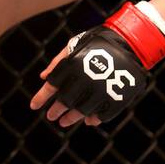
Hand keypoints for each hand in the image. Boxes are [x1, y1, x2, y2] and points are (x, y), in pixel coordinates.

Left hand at [30, 3, 164, 126]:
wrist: (130, 41)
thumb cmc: (98, 42)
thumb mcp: (75, 44)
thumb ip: (58, 61)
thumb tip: (43, 77)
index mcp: (73, 65)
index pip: (52, 85)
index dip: (41, 97)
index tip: (34, 106)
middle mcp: (86, 79)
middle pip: (65, 102)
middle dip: (56, 110)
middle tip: (51, 116)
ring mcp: (102, 90)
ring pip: (82, 111)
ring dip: (71, 118)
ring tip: (64, 122)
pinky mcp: (117, 98)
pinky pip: (102, 115)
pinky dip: (93, 119)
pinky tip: (87, 120)